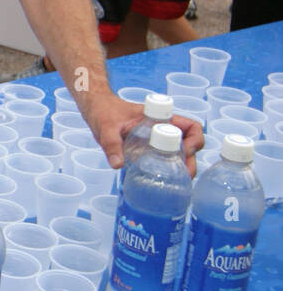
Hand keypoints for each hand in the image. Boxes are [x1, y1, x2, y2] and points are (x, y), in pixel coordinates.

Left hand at [80, 91, 202, 176]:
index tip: (184, 152)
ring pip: (179, 153)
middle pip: (189, 144)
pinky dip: (168, 168)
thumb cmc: (103, 111)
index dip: (195, 140)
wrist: (95, 108)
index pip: (191, 126)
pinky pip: (165, 158)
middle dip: (190, 161)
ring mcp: (157, 139)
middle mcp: (163, 128)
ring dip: (181, 167)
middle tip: (184, 176)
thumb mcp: (106, 127)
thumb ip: (111, 144)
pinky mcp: (148, 148)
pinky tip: (162, 180)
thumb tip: (118, 164)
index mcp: (160, 117)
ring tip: (176, 182)